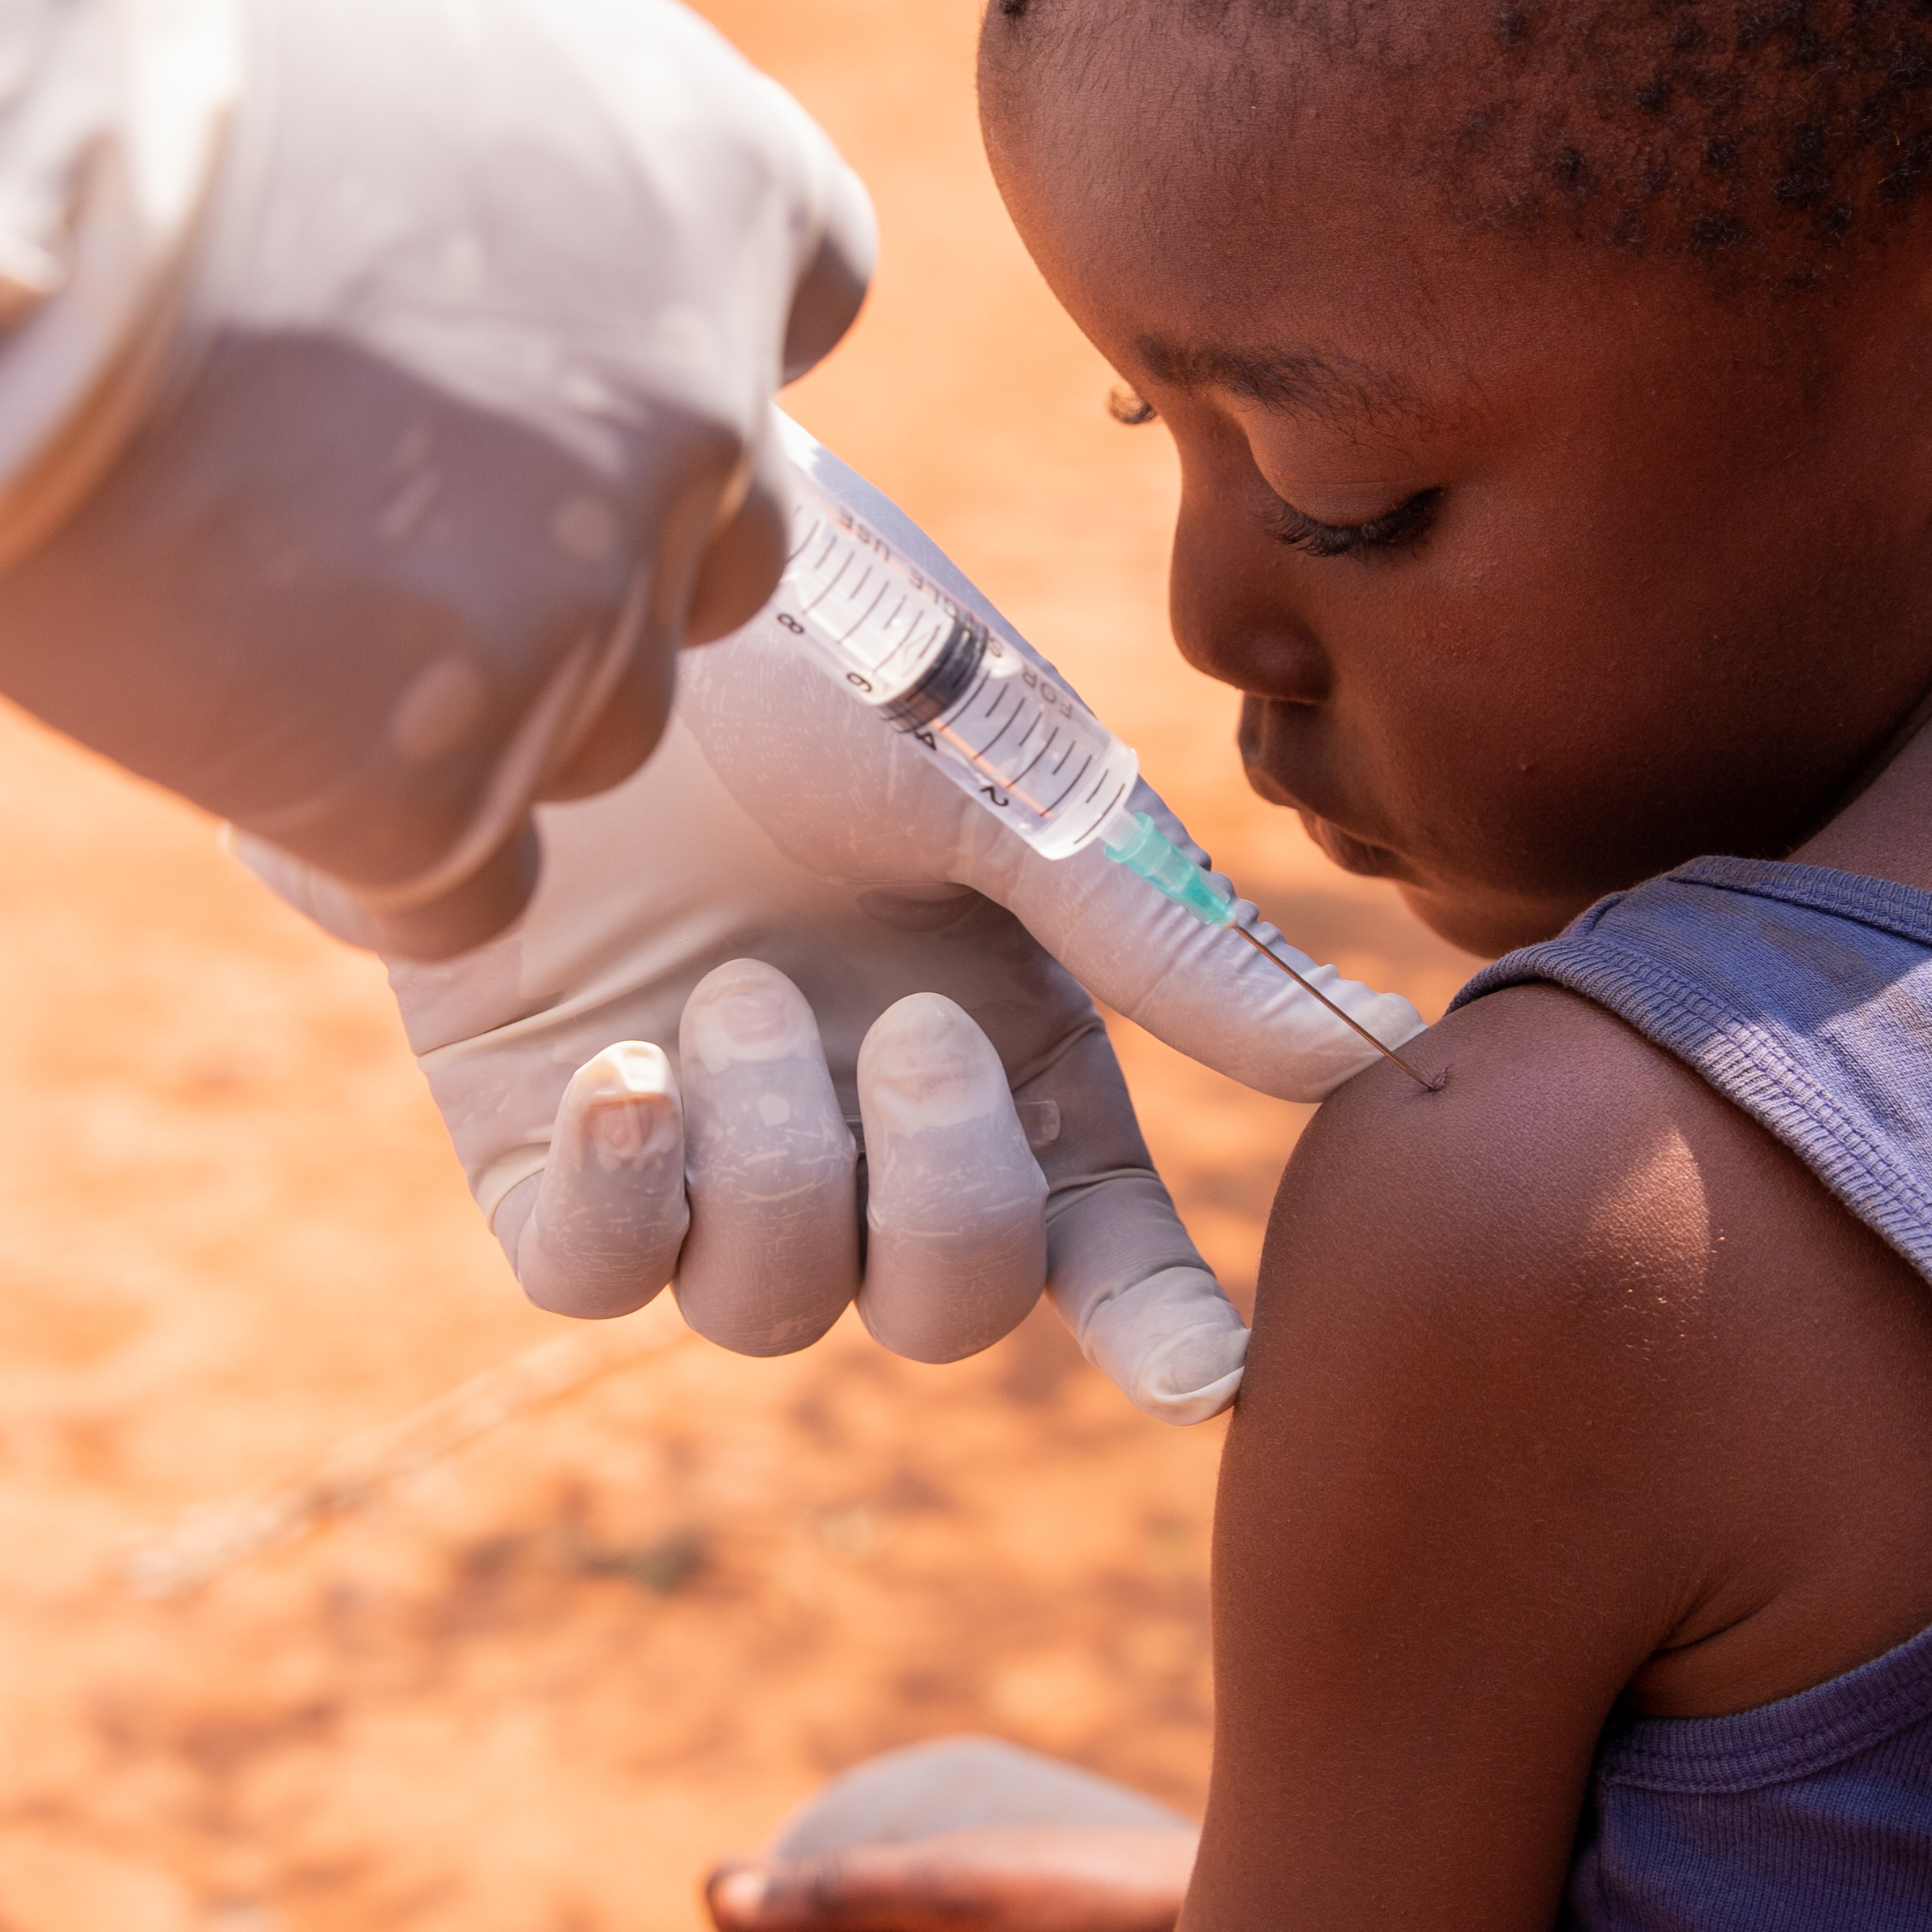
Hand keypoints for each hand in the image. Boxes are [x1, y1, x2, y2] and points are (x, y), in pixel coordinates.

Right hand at [0, 0, 868, 949]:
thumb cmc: (79, 4)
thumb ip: (481, 117)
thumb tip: (445, 157)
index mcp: (709, 173)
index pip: (799, 299)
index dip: (654, 345)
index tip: (509, 359)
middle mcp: (695, 401)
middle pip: (704, 546)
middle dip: (561, 543)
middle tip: (346, 511)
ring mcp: (575, 610)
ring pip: (595, 729)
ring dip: (457, 702)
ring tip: (241, 611)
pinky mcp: (429, 782)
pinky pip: (469, 885)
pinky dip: (372, 848)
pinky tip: (238, 760)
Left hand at [248, 431, 1426, 1421]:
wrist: (579, 560)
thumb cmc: (819, 640)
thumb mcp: (1004, 780)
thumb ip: (1162, 940)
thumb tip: (1383, 1056)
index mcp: (1011, 1047)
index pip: (1099, 1242)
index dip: (1155, 1325)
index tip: (1201, 1371)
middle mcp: (864, 1123)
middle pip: (945, 1306)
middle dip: (946, 1200)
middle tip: (908, 1026)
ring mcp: (706, 1140)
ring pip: (763, 1311)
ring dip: (775, 1170)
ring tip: (729, 987)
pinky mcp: (548, 1135)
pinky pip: (588, 1278)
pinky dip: (622, 1208)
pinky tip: (627, 1080)